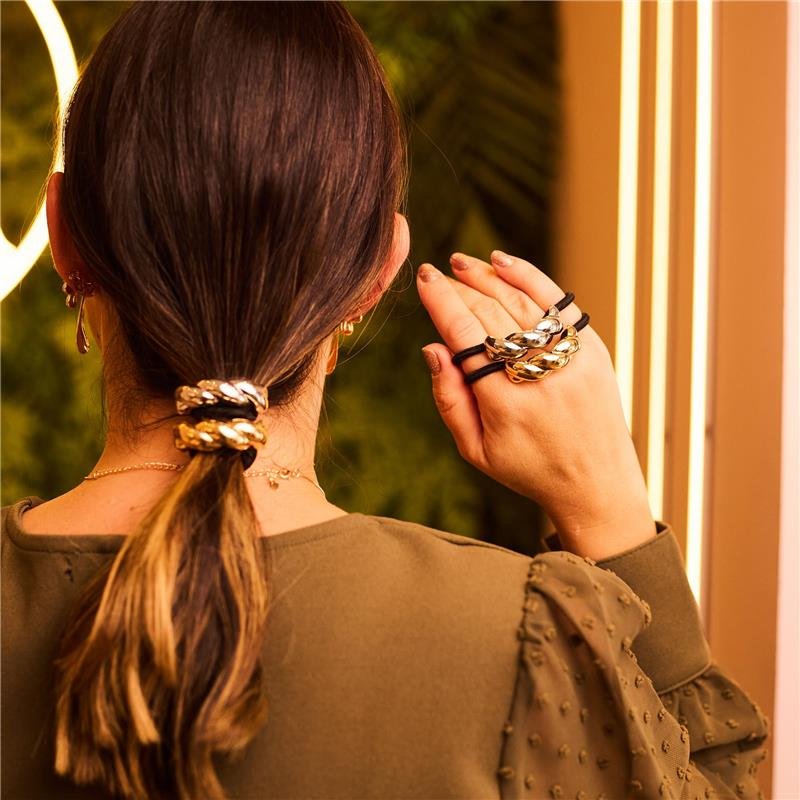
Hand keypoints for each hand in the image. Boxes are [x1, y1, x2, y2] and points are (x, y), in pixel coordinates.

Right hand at [417, 250, 655, 559]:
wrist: (596, 483)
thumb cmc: (528, 468)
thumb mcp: (475, 450)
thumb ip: (449, 399)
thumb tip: (432, 347)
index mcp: (505, 404)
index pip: (465, 336)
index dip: (442, 303)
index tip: (424, 279)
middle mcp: (540, 377)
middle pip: (491, 314)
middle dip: (460, 287)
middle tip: (438, 271)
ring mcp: (572, 359)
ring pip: (522, 302)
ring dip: (489, 277)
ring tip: (463, 263)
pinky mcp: (594, 350)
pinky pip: (557, 303)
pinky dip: (529, 277)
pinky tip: (502, 262)